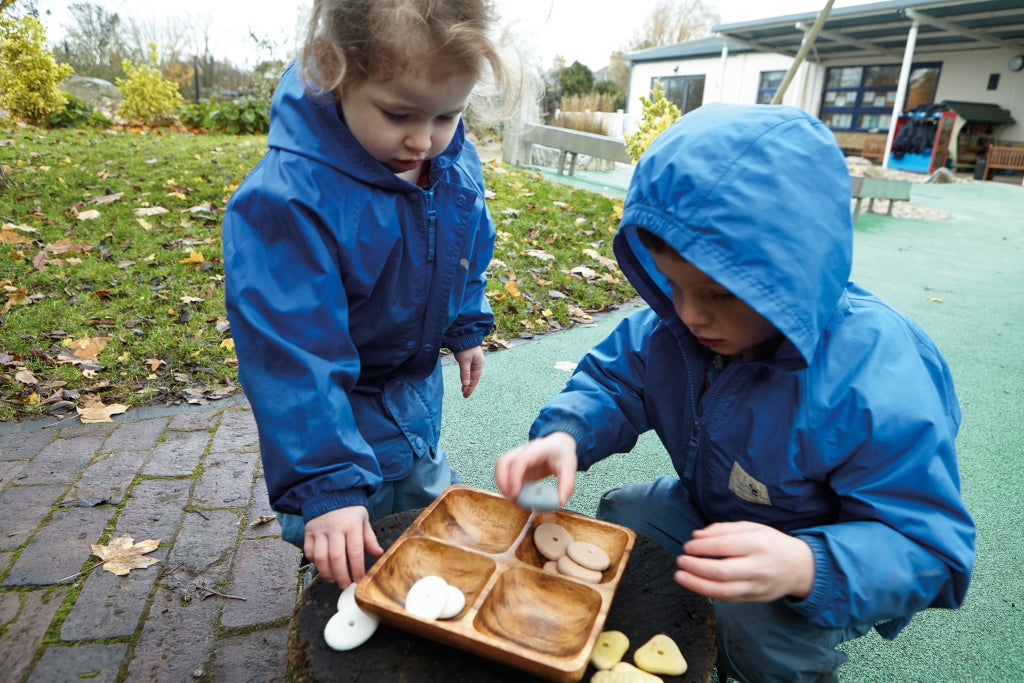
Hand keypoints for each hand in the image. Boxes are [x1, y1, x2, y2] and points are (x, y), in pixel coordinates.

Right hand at [303, 506, 383, 587]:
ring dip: (326, 572)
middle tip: (345, 584)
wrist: (330, 493)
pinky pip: (309, 552)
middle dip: (341, 575)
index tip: (359, 580)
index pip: (355, 552)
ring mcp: (320, 530)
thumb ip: (369, 538)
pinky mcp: (308, 532)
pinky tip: (322, 567)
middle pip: (336, 558)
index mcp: (352, 525)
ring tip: (333, 579)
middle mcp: (334, 528)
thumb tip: (379, 553)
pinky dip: (314, 563)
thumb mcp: (364, 520)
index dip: (357, 569)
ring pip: (320, 557)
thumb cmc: (350, 510)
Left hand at [453, 346, 483, 397]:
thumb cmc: (465, 347)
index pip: (475, 379)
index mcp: (479, 364)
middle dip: (469, 386)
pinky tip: (464, 379)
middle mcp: (477, 364)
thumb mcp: (464, 361)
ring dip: (467, 382)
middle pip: (474, 378)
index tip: (465, 395)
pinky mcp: (469, 359)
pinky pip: (468, 371)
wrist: (464, 335)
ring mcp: (474, 361)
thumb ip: (465, 373)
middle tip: (464, 395)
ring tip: (463, 390)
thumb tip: (466, 384)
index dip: (470, 388)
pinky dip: (466, 376)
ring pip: (471, 375)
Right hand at [494, 432, 578, 506]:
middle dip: (502, 481)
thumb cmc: (562, 454)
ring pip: (500, 466)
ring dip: (501, 484)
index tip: (515, 494)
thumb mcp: (570, 468)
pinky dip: (505, 485)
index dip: (515, 477)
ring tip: (512, 499)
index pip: (521, 460)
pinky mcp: (516, 465)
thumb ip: (567, 485)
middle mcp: (524, 451)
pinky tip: (515, 496)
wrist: (559, 445)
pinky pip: (504, 473)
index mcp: (538, 449)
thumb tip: (560, 502)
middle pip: (503, 461)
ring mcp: (517, 457)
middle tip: (511, 498)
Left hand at [673, 521, 813, 601]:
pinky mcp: (754, 598)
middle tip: (680, 561)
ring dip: (697, 584)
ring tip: (680, 576)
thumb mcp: (752, 527)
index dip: (702, 547)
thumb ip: (724, 529)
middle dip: (696, 567)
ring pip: (723, 590)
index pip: (724, 546)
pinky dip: (709, 592)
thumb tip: (697, 535)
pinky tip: (695, 585)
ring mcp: (757, 586)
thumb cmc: (771, 543)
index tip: (687, 546)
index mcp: (758, 544)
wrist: (799, 568)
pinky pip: (728, 598)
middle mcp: (758, 567)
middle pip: (722, 571)